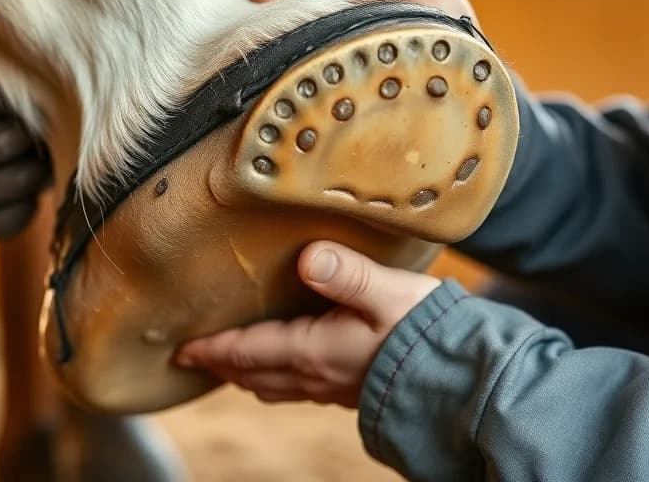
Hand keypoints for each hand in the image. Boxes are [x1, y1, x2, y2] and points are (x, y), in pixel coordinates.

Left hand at [176, 241, 440, 407]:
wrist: (467, 381)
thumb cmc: (430, 332)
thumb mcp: (390, 293)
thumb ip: (348, 274)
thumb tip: (309, 256)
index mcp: (313, 351)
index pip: (247, 351)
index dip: (213, 349)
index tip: (181, 349)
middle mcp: (316, 376)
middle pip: (254, 373)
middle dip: (223, 363)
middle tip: (195, 355)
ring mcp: (334, 388)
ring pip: (275, 386)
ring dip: (248, 374)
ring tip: (231, 364)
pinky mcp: (354, 391)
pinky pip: (300, 389)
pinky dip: (276, 379)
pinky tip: (286, 369)